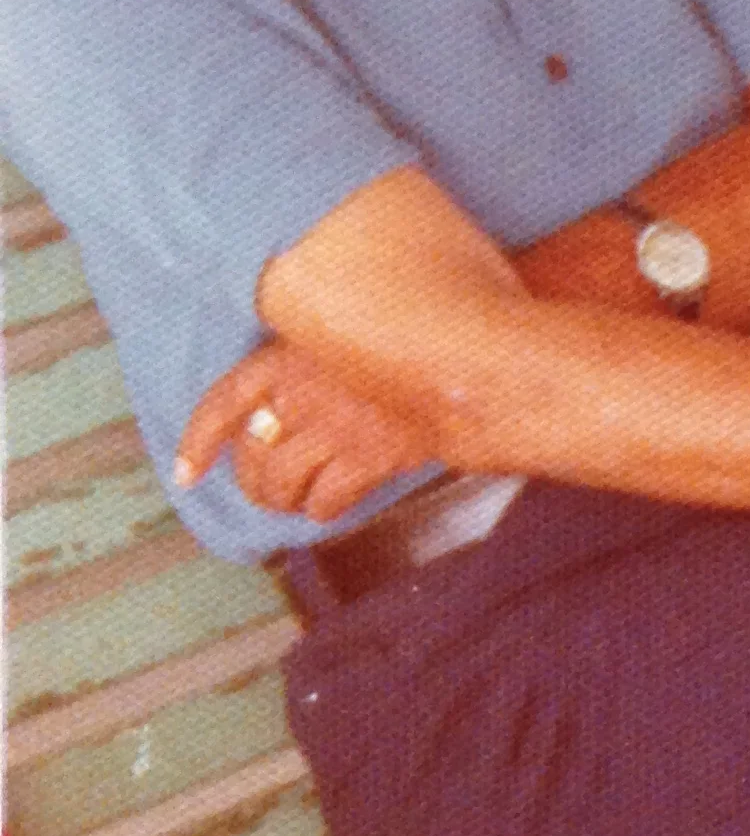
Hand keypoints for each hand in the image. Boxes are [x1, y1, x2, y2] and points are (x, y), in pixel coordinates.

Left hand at [175, 339, 434, 519]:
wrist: (477, 360)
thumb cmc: (420, 338)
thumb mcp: (351, 326)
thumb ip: (315, 354)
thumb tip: (288, 397)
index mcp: (290, 354)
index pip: (224, 403)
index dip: (199, 443)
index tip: (186, 474)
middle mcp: (303, 392)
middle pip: (253, 454)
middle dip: (254, 482)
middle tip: (267, 491)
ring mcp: (334, 427)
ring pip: (282, 482)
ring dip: (284, 500)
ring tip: (295, 502)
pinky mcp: (368, 458)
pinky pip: (326, 499)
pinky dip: (321, 509)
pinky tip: (328, 506)